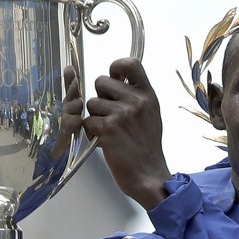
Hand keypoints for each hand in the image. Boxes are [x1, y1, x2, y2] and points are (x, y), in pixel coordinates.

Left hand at [77, 59, 172, 209]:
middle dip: (101, 97)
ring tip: (110, 131)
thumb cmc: (147, 147)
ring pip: (92, 103)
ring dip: (95, 117)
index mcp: (148, 95)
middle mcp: (136, 101)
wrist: (149, 175)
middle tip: (111, 114)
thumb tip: (117, 78)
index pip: (130, 64)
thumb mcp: (150, 114)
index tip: (114, 77)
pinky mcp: (108, 129)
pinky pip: (88, 121)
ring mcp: (121, 114)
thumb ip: (136, 96)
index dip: (116, 67)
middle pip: (101, 82)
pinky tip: (105, 141)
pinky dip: (92, 132)